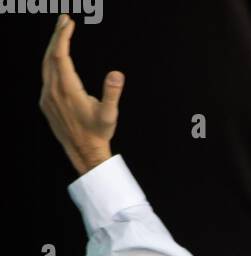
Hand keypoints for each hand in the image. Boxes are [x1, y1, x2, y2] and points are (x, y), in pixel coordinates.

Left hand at [38, 13, 122, 175]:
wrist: (84, 152)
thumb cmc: (98, 133)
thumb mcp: (109, 114)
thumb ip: (112, 93)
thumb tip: (117, 74)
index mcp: (67, 90)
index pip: (60, 55)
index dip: (63, 36)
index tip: (69, 22)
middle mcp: (53, 90)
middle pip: (50, 55)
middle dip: (57, 35)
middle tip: (64, 19)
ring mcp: (46, 96)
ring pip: (45, 64)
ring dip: (53, 47)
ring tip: (61, 34)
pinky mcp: (45, 102)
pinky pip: (45, 75)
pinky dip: (50, 60)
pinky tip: (57, 58)